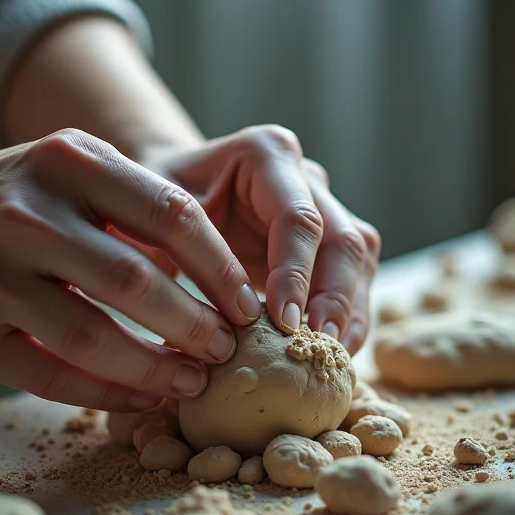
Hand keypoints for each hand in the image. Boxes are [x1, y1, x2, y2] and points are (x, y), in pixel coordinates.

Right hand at [0, 131, 261, 411]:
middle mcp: (25, 215)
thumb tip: (214, 266)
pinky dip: (106, 394)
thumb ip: (128, 200)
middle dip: (195, 325)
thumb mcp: (59, 168)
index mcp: (66, 163)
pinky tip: (140, 398)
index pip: (170, 213)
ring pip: (94, 338)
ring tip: (192, 382)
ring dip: (155, 370)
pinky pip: (51, 375)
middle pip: (136, 281)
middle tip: (227, 350)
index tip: (247, 303)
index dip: (219, 266)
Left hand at [140, 126, 380, 353]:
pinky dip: (346, 316)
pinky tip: (330, 351)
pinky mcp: (327, 240)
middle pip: (343, 238)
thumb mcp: (155, 216)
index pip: (297, 218)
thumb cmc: (158, 202)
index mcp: (266, 154)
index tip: (285, 323)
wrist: (169, 193)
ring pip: (358, 259)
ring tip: (331, 359)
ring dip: (350, 313)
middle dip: (335, 299)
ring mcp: (324, 206)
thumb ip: (182, 255)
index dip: (297, 273)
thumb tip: (204, 334)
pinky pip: (353, 276)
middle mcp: (305, 176)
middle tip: (318, 349)